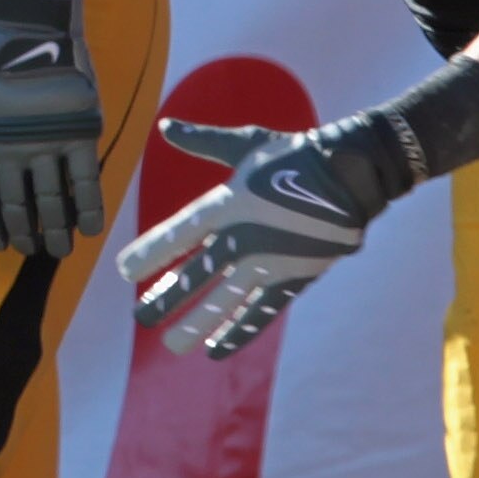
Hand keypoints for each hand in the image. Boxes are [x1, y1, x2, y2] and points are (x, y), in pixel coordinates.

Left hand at [0, 0, 106, 257]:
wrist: (30, 35)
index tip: (0, 245)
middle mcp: (10, 153)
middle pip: (18, 207)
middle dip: (26, 234)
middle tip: (33, 250)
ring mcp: (45, 145)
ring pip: (53, 201)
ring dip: (57, 230)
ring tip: (60, 249)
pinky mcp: (78, 135)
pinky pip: (85, 181)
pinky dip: (90, 208)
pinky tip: (92, 229)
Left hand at [118, 118, 389, 356]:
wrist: (354, 172)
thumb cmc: (295, 153)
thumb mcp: (246, 143)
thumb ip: (203, 142)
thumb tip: (166, 127)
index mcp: (226, 203)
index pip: (178, 234)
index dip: (151, 253)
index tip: (124, 271)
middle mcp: (243, 237)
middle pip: (197, 274)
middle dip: (168, 298)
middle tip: (141, 319)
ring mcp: (270, 260)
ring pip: (227, 299)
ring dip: (200, 323)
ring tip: (173, 345)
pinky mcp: (295, 276)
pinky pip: (262, 309)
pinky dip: (241, 330)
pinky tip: (218, 349)